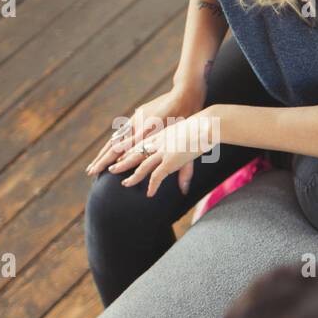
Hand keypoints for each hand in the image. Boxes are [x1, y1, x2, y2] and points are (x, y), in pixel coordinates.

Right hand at [86, 86, 204, 182]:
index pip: (128, 150)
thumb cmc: (190, 121)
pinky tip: (108, 149)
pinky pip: (122, 131)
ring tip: (94, 164)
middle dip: (103, 159)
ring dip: (104, 152)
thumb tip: (184, 191)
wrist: (184, 94)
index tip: (104, 172)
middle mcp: (138, 126)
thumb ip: (185, 168)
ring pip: (115, 138)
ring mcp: (136, 119)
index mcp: (150, 133)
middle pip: (115, 145)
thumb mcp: (189, 145)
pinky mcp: (138, 115)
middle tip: (90, 171)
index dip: (115, 162)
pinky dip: (113, 142)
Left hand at [105, 109, 222, 197]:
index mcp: (159, 135)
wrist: (207, 124)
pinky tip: (149, 193)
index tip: (118, 156)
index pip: (138, 143)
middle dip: (120, 162)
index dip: (127, 151)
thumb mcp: (187, 132)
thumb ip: (182, 140)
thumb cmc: (201, 125)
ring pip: (140, 166)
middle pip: (133, 153)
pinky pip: (156, 176)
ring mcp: (162, 151)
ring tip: (124, 184)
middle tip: (110, 169)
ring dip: (131, 176)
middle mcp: (157, 142)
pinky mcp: (170, 160)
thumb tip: (186, 144)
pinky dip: (152, 185)